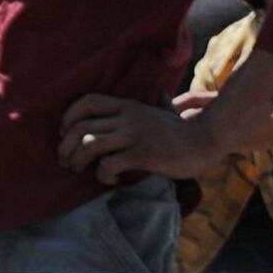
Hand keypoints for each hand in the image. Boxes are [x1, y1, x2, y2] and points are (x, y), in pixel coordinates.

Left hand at [59, 92, 223, 184]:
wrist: (207, 141)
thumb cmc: (184, 131)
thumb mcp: (165, 110)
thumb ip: (157, 102)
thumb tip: (162, 91)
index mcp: (128, 105)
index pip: (87, 102)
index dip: (68, 118)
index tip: (66, 134)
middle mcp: (128, 117)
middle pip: (81, 127)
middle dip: (66, 148)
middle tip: (68, 162)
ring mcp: (135, 135)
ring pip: (90, 145)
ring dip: (78, 161)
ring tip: (83, 171)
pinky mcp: (143, 154)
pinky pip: (109, 165)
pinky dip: (103, 176)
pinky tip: (112, 180)